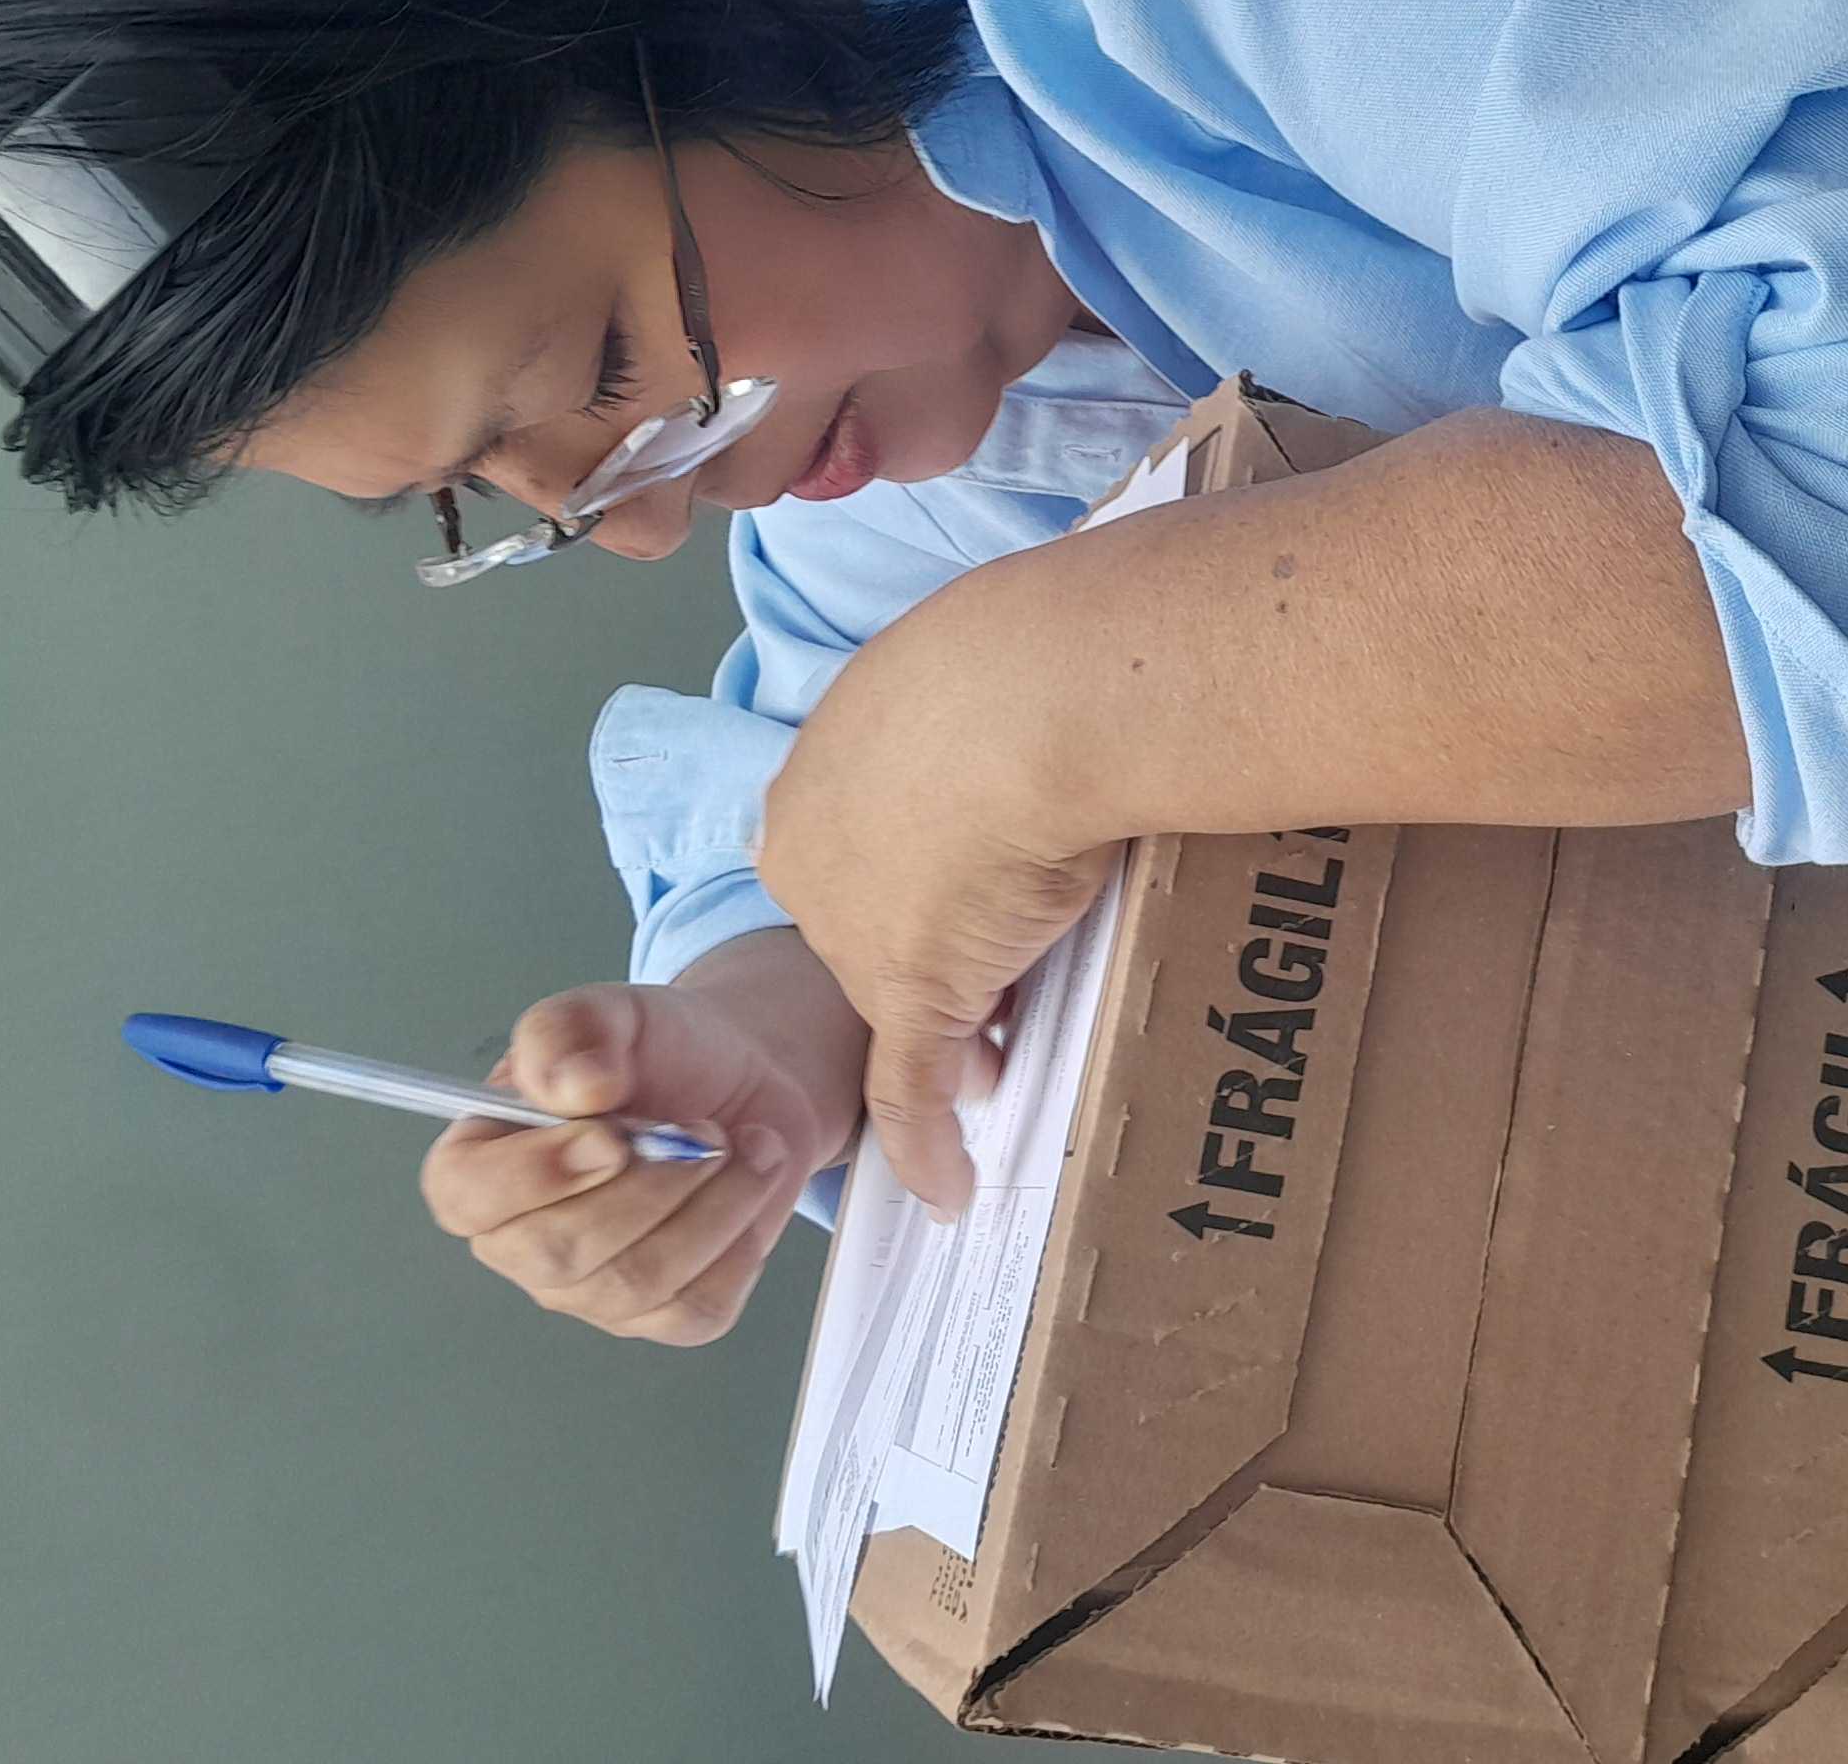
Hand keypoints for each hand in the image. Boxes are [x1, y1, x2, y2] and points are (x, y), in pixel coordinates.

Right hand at [417, 972, 851, 1345]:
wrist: (741, 1083)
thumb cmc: (657, 1051)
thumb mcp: (610, 1011)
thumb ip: (569, 1030)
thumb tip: (573, 1087)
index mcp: (482, 1162)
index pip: (466, 1197)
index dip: (532, 1176)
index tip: (610, 1138)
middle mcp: (522, 1240)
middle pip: (557, 1253)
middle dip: (649, 1186)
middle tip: (702, 1130)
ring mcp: (589, 1289)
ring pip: (637, 1283)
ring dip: (711, 1207)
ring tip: (742, 1145)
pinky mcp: (660, 1314)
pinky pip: (697, 1309)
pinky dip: (740, 1244)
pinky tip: (748, 1189)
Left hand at [759, 625, 1118, 1217]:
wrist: (1035, 694)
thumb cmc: (1022, 658)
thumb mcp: (977, 667)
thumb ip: (978, 718)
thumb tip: (1027, 734)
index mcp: (816, 777)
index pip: (848, 857)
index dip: (912, 886)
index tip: (965, 895)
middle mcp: (812, 858)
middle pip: (864, 934)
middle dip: (931, 959)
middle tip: (1003, 969)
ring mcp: (859, 933)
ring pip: (897, 1004)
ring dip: (950, 1034)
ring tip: (1014, 1045)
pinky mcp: (913, 993)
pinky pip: (908, 1089)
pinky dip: (924, 1145)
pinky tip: (947, 1190)